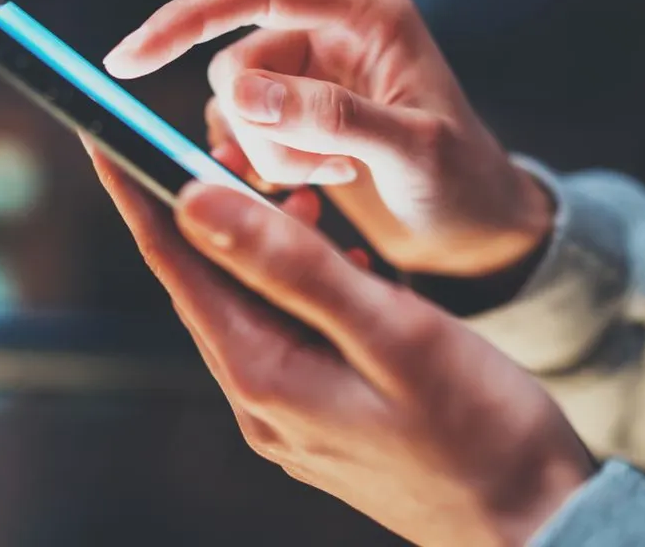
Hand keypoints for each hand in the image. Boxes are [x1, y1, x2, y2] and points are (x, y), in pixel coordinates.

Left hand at [87, 146, 592, 546]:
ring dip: (268, 247)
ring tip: (309, 202)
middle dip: (212, 213)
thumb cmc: (481, 429)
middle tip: (238, 152)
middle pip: (208, 285)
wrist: (537, 522)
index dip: (138, 196)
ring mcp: (289, 417)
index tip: (107, 136)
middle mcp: (261, 402)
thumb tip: (195, 205)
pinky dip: (304, 286)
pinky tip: (346, 267)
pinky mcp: (321, 418)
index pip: (178, 267)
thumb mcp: (391, 332)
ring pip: (251, 306)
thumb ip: (292, 266)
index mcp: (265, 377)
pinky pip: (288, 334)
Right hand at [103, 0, 550, 276]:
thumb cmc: (463, 183)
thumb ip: (331, 116)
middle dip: (260, 126)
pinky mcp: (299, 111)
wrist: (477, 228)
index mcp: (362, 10)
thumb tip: (242, 92)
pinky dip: (267, 165)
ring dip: (268, 152)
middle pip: (233, 60)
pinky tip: (324, 181)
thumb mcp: (411, 151)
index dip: (182, 20)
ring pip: (233, 103)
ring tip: (335, 176)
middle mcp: (329, 29)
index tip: (126, 62)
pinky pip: (243, 130)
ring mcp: (311, 72)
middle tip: (323, 169)